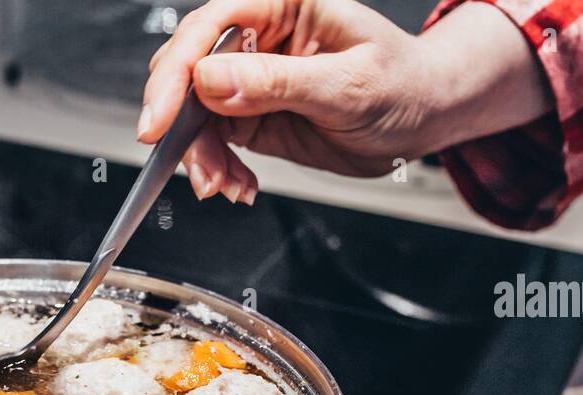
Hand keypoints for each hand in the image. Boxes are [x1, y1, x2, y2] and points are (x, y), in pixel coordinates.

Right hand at [139, 0, 552, 201]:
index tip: (161, 120)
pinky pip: (213, 141)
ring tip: (222, 187)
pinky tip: (236, 187)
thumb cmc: (402, 84)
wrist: (421, 118)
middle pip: (189, 69)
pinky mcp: (249, 114)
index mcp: (282, 4)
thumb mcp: (346, 85)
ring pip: (194, 113)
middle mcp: (258, 35)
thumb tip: (210, 80)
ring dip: (199, 155)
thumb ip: (277, 82)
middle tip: (188, 165)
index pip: (210, 25)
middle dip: (180, 122)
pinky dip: (217, 168)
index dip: (178, 70)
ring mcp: (250, 77)